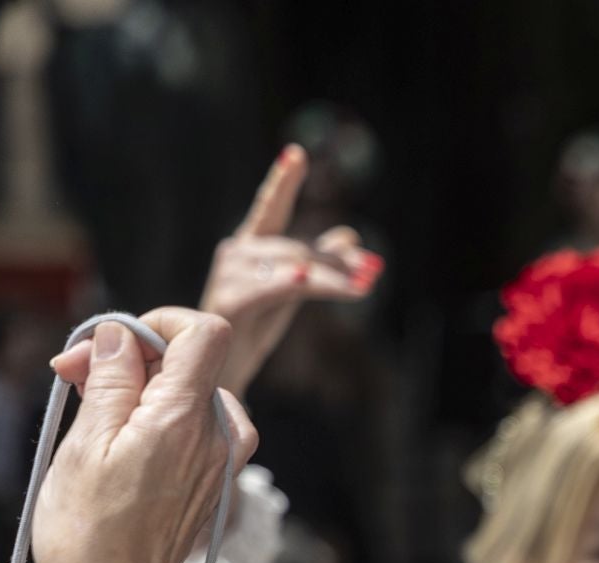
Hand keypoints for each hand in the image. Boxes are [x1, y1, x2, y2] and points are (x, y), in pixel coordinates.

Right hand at [33, 312, 258, 562]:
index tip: (113, 341)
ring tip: (85, 408)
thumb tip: (120, 335)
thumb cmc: (89, 532)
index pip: (205, 334)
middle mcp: (219, 437)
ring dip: (139, 387)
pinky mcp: (214, 479)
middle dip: (131, 357)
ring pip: (188, 392)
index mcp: (188, 420)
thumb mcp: (85, 445)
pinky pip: (192, 425)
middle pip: (191, 362)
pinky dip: (156, 415)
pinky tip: (114, 434)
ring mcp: (222, 460)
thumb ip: (110, 381)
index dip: (158, 322)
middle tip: (70, 376)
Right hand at [197, 144, 381, 397]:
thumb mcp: (294, 291)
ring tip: (363, 286)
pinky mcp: (229, 300)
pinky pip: (269, 287)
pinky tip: (303, 278)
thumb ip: (320, 262)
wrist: (224, 371)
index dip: (282, 181)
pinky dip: (288, 281)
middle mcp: (238, 253)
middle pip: (298, 247)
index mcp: (253, 247)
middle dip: (338, 261)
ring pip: (293, 265)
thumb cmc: (255, 326)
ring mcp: (230, 274)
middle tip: (374, 270)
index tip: (296, 153)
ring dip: (332, 277)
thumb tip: (351, 235)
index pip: (271, 208)